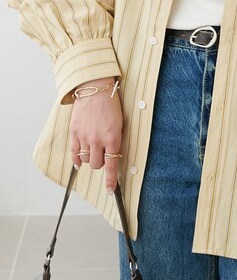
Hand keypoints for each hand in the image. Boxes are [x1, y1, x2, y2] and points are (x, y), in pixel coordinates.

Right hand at [69, 77, 122, 194]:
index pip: (112, 164)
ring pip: (85, 161)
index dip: (111, 180)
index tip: (110, 191)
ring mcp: (84, 137)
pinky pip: (74, 153)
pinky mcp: (74, 132)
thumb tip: (111, 155)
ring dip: (90, 159)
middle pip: (97, 165)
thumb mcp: (120, 123)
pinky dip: (77, 159)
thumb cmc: (111, 104)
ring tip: (94, 149)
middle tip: (104, 153)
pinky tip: (79, 160)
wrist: (95, 88)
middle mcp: (98, 139)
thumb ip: (115, 140)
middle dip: (101, 162)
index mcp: (113, 137)